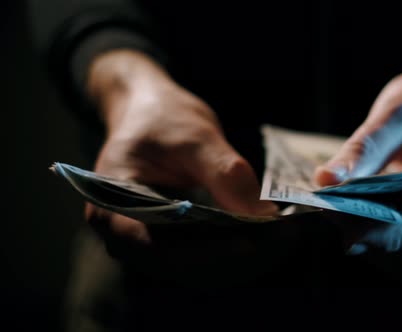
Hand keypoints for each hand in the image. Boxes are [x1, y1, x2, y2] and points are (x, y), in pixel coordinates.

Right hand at [84, 50, 279, 283]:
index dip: (205, 250)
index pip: (158, 245)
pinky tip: (265, 235)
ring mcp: (146, 243)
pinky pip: (202, 256)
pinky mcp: (170, 241)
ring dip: (237, 257)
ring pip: (194, 267)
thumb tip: (261, 215)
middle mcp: (124, 235)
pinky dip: (234, 248)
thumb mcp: (194, 137)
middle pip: (179, 262)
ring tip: (280, 238)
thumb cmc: (161, 119)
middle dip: (230, 255)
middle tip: (280, 239)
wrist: (148, 113)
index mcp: (112, 208)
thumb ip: (224, 173)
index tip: (250, 243)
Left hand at [315, 60, 401, 279]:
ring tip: (342, 209)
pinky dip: (378, 241)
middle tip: (330, 210)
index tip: (346, 224)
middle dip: (374, 237)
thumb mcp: (401, 110)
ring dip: (372, 244)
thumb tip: (326, 180)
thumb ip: (366, 146)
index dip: (392, 230)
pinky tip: (358, 213)